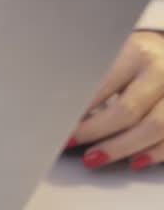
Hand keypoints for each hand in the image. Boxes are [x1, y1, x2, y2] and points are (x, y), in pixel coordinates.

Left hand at [70, 31, 163, 169]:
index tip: (59, 121)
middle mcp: (161, 72)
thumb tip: (59, 105)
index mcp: (136, 53)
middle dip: (96, 132)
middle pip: (128, 111)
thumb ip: (93, 76)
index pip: (103, 85)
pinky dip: (155, 154)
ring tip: (96, 157)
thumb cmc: (134, 55)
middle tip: (71, 142)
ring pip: (156, 129)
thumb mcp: (113, 52)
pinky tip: (135, 160)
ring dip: (122, 148)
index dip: (79, 107)